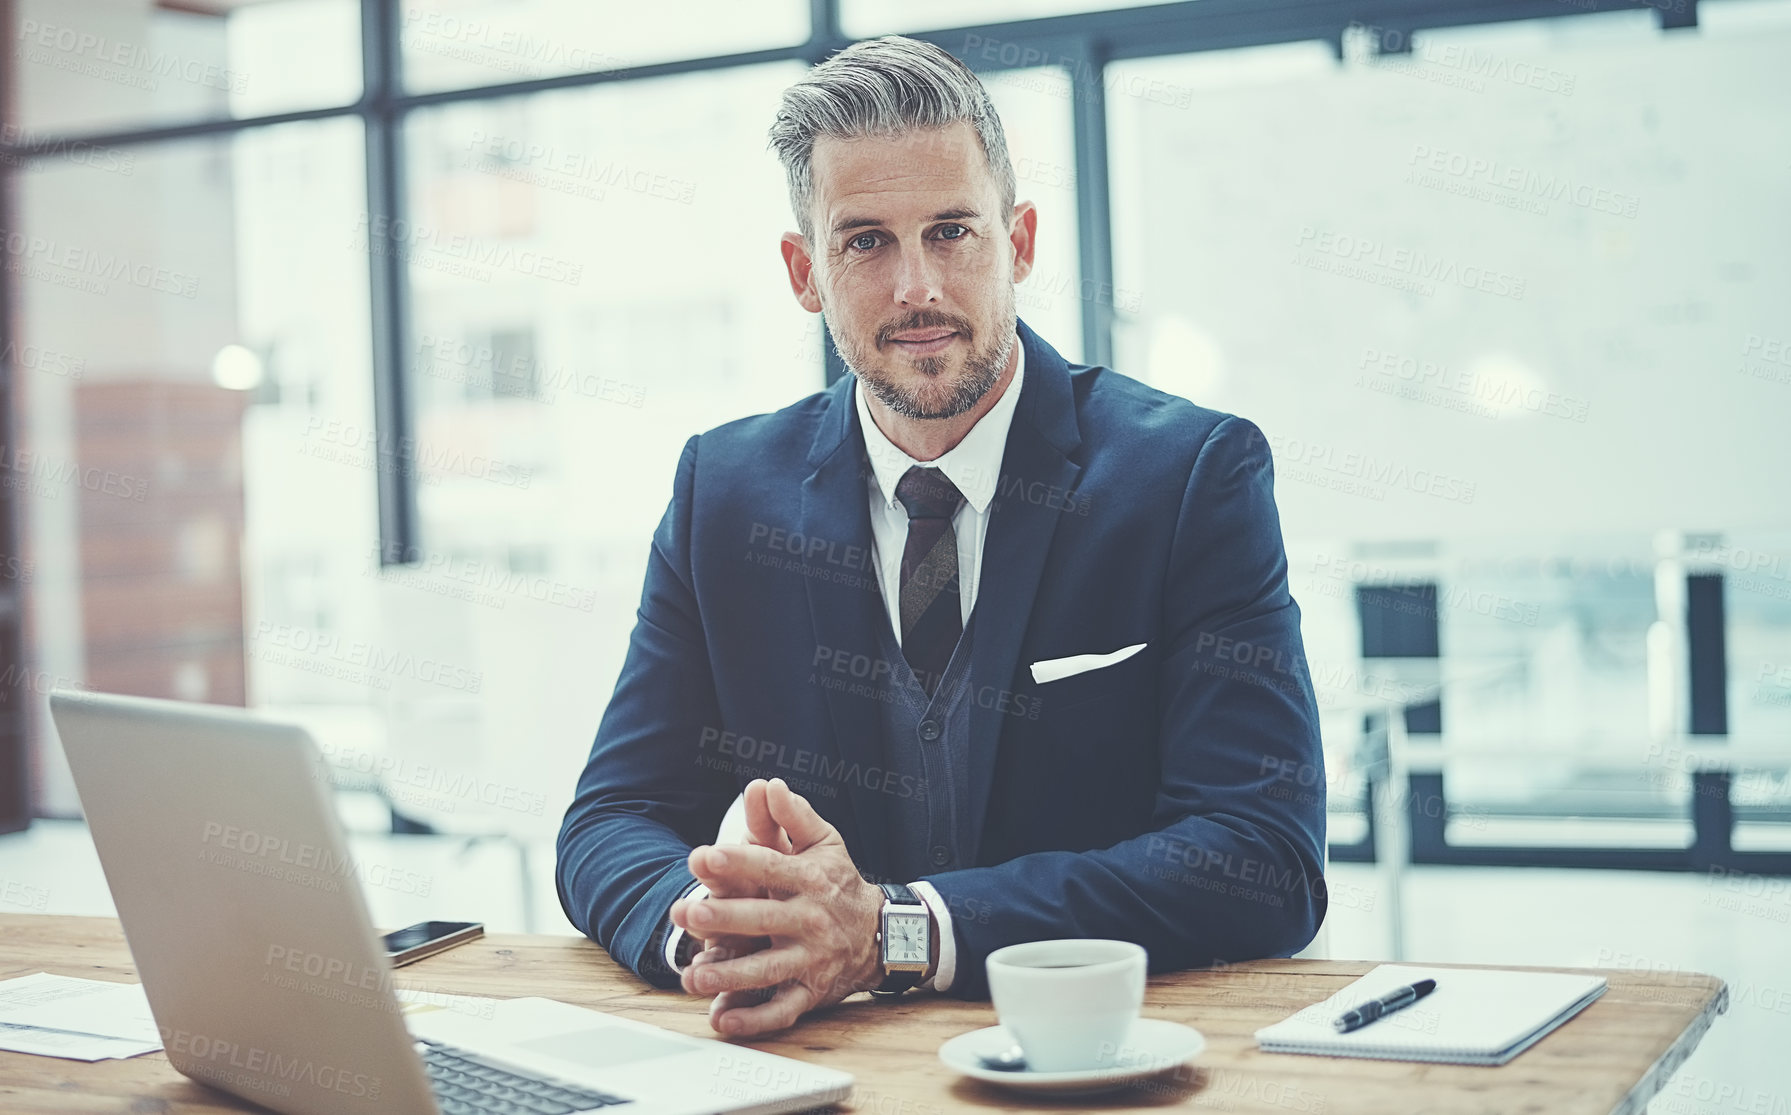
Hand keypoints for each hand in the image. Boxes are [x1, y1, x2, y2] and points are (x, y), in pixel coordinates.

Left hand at [668, 778, 883, 1035]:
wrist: (880, 934)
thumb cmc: (839, 883)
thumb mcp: (825, 843)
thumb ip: (794, 816)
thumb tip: (768, 785)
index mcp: (810, 879)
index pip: (770, 867)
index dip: (737, 862)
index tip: (702, 856)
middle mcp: (811, 920)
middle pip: (765, 920)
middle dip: (726, 919)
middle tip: (690, 913)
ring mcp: (811, 960)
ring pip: (769, 970)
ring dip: (730, 976)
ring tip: (693, 976)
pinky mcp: (810, 992)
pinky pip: (781, 1011)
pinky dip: (752, 1020)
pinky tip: (721, 1018)